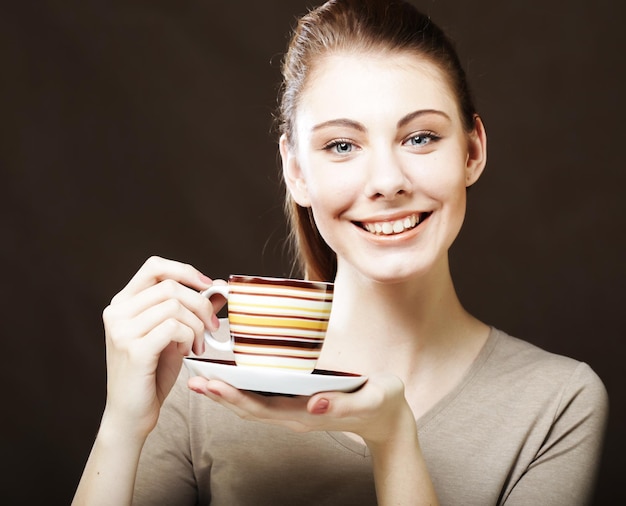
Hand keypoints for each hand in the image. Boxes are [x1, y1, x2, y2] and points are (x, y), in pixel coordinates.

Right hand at [101, 256, 222, 437]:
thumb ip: (192, 309)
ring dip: (197, 325)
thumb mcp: (175, 334)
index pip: (154, 266)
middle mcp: (117, 312)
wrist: (132, 413)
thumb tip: (218, 286)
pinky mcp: (133, 349)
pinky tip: (188, 352)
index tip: (208, 286)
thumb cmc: (153, 372)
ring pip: (174, 306)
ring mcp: (122, 330)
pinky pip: (173, 327)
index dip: (185, 271)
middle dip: (200, 304)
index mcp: (123, 302)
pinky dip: (189, 337)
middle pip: (170, 286)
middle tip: (212, 326)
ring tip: (198, 345)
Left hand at [187, 372, 413, 445]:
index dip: (234, 398)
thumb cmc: (382, 404)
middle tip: (194, 378)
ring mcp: (295, 411)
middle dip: (220, 395)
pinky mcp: (298, 403)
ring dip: (226, 393)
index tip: (211, 384)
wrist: (388, 419)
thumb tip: (313, 402)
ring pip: (253, 405)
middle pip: (249, 409)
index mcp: (308, 415)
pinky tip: (231, 376)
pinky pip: (264, 398)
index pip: (262, 409)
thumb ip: (344, 403)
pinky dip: (243, 389)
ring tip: (201, 377)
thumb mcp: (372, 399)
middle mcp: (295, 415)